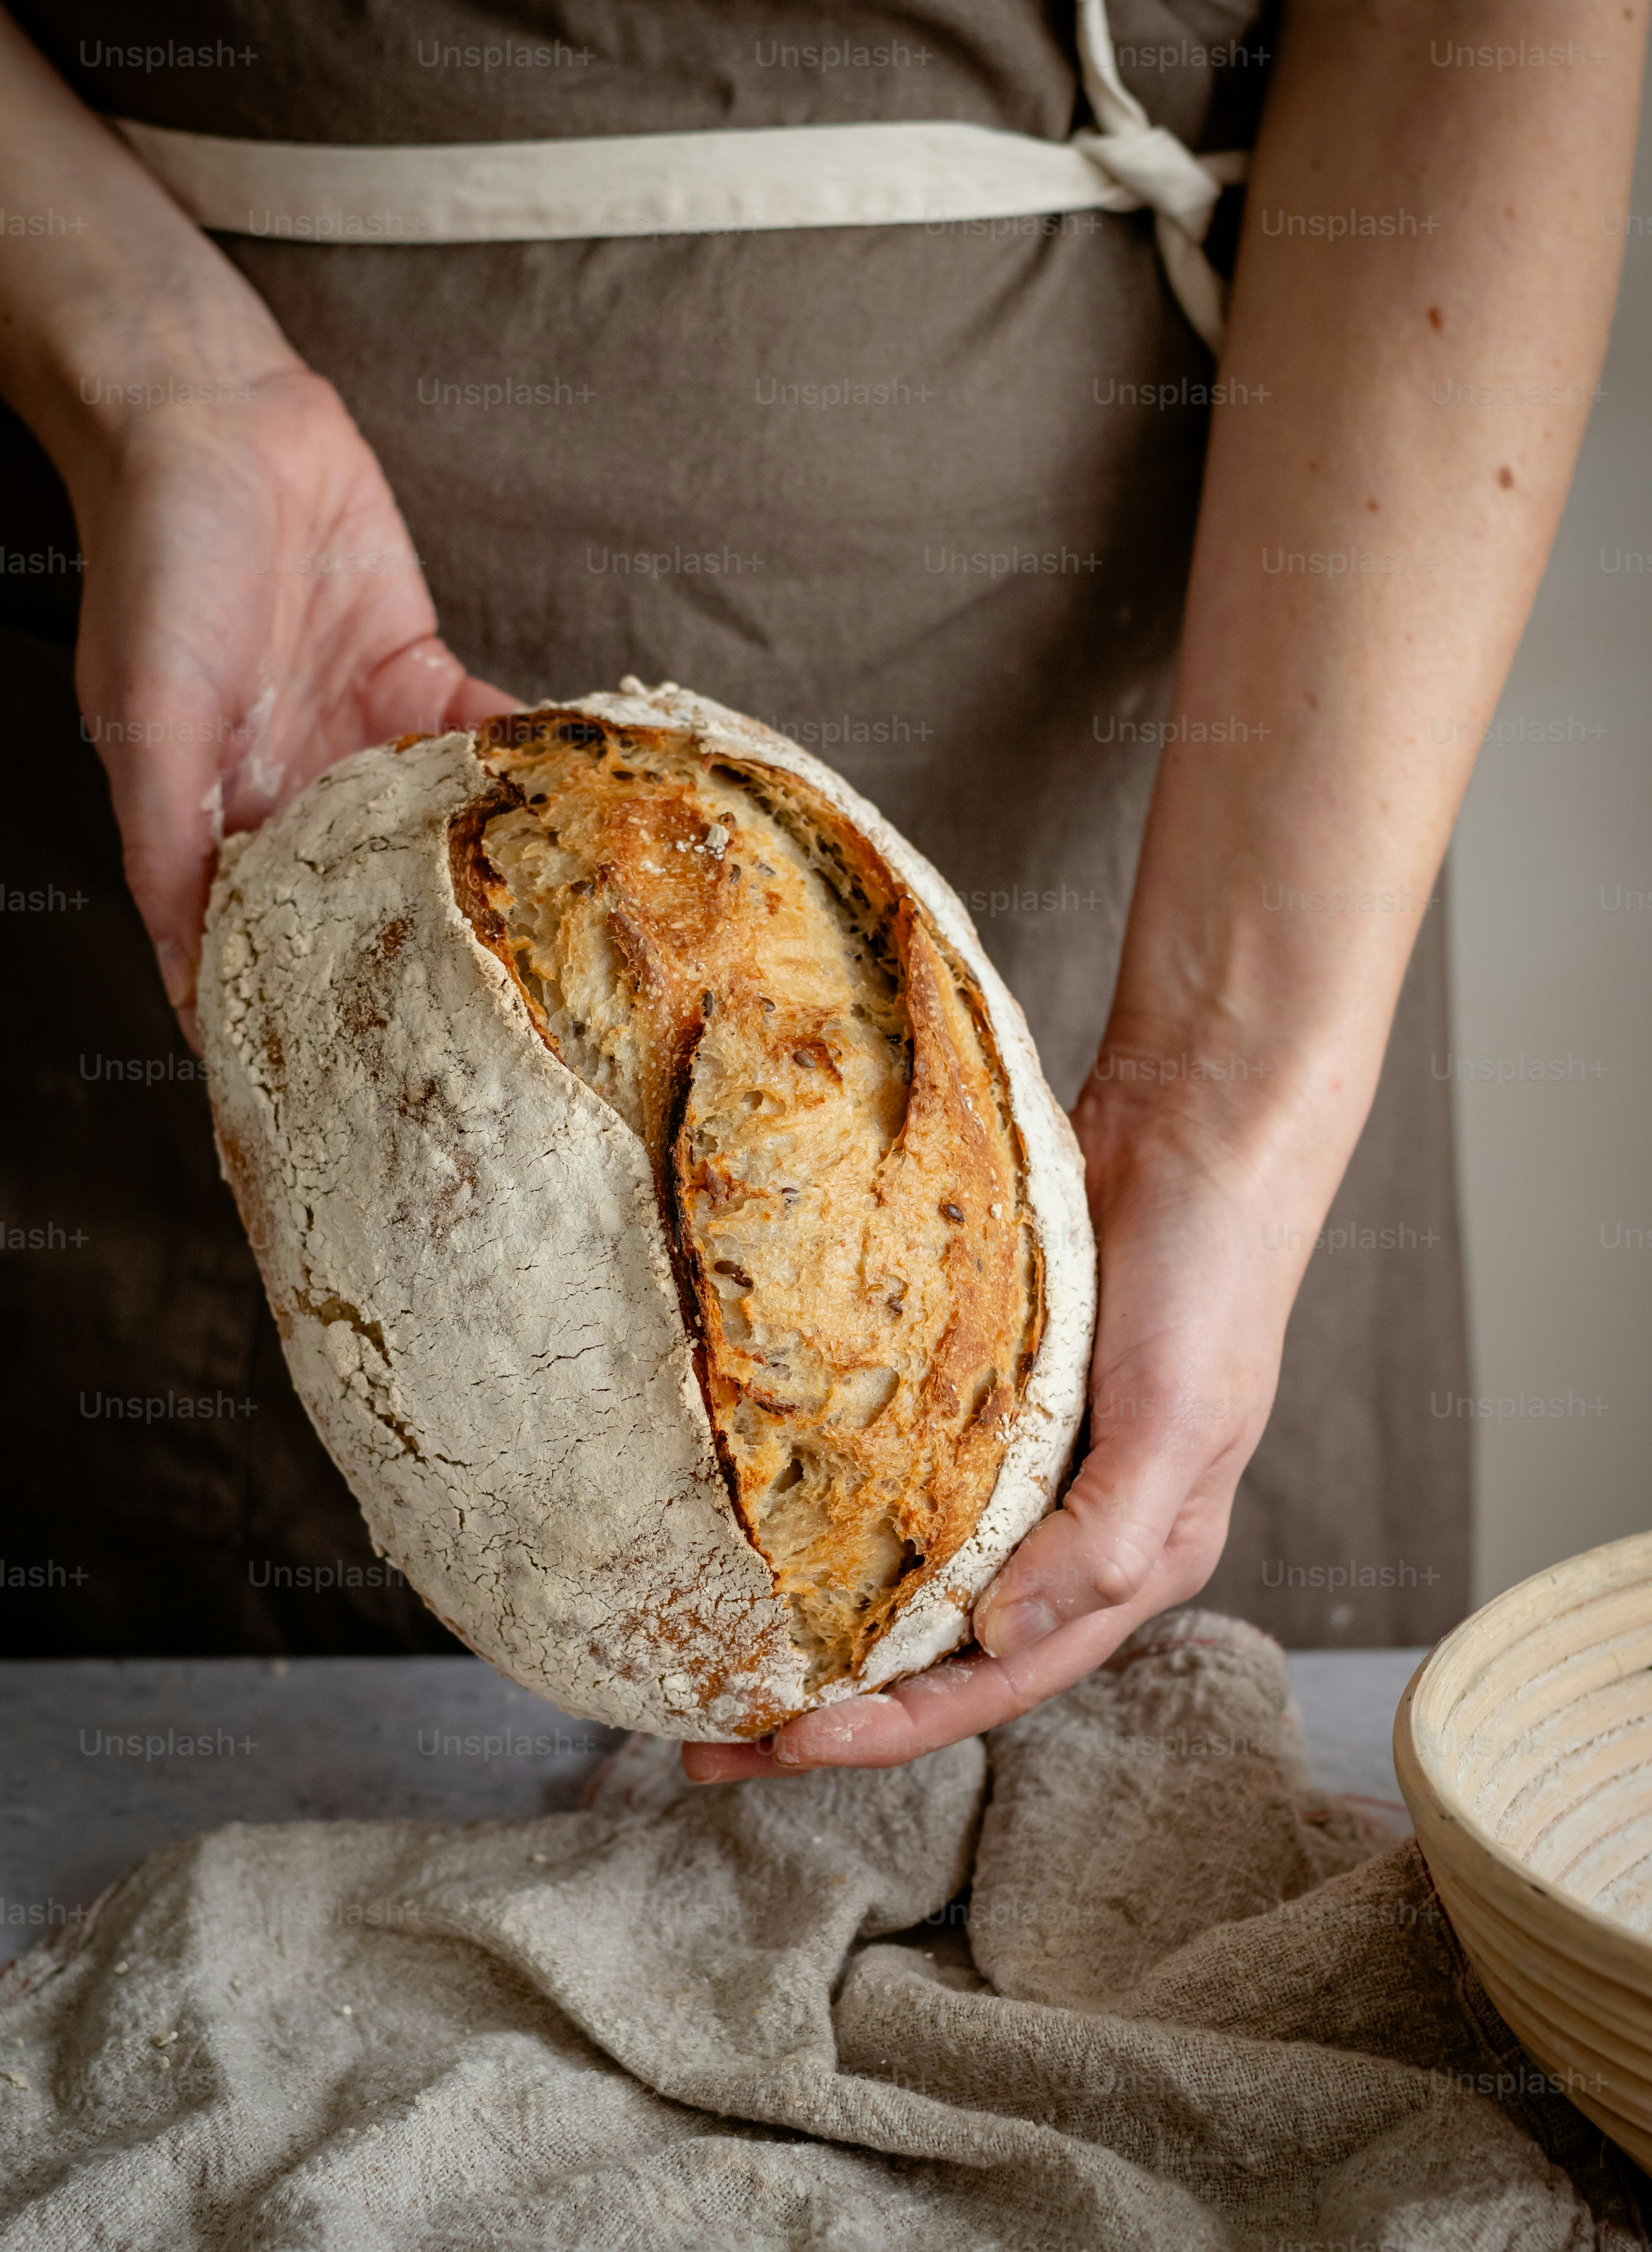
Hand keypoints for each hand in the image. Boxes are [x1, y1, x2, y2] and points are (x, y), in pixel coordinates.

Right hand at [68, 363, 510, 1042]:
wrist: (214, 417)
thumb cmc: (156, 566)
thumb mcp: (147, 723)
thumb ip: (170, 852)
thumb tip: (187, 983)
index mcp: (221, 824)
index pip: (267, 948)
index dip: (314, 1018)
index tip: (373, 1095)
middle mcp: (298, 799)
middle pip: (371, 906)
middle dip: (430, 968)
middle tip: (507, 1048)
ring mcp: (366, 744)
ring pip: (442, 835)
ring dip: (500, 880)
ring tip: (570, 952)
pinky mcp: (421, 682)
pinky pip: (488, 745)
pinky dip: (532, 776)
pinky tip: (590, 815)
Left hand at [683, 1033, 1314, 1782]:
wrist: (1191, 1135)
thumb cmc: (1211, 1287)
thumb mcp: (1183, 1424)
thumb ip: (1104, 1539)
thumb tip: (1000, 1636)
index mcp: (1126, 1563)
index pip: (997, 1678)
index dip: (895, 1724)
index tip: (790, 1747)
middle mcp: (1063, 1530)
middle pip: (934, 1648)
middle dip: (829, 1705)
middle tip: (710, 1741)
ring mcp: (1015, 1463)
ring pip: (902, 1572)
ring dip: (814, 1624)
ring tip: (711, 1652)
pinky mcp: (975, 1397)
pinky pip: (890, 1473)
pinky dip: (827, 1513)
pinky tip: (758, 1526)